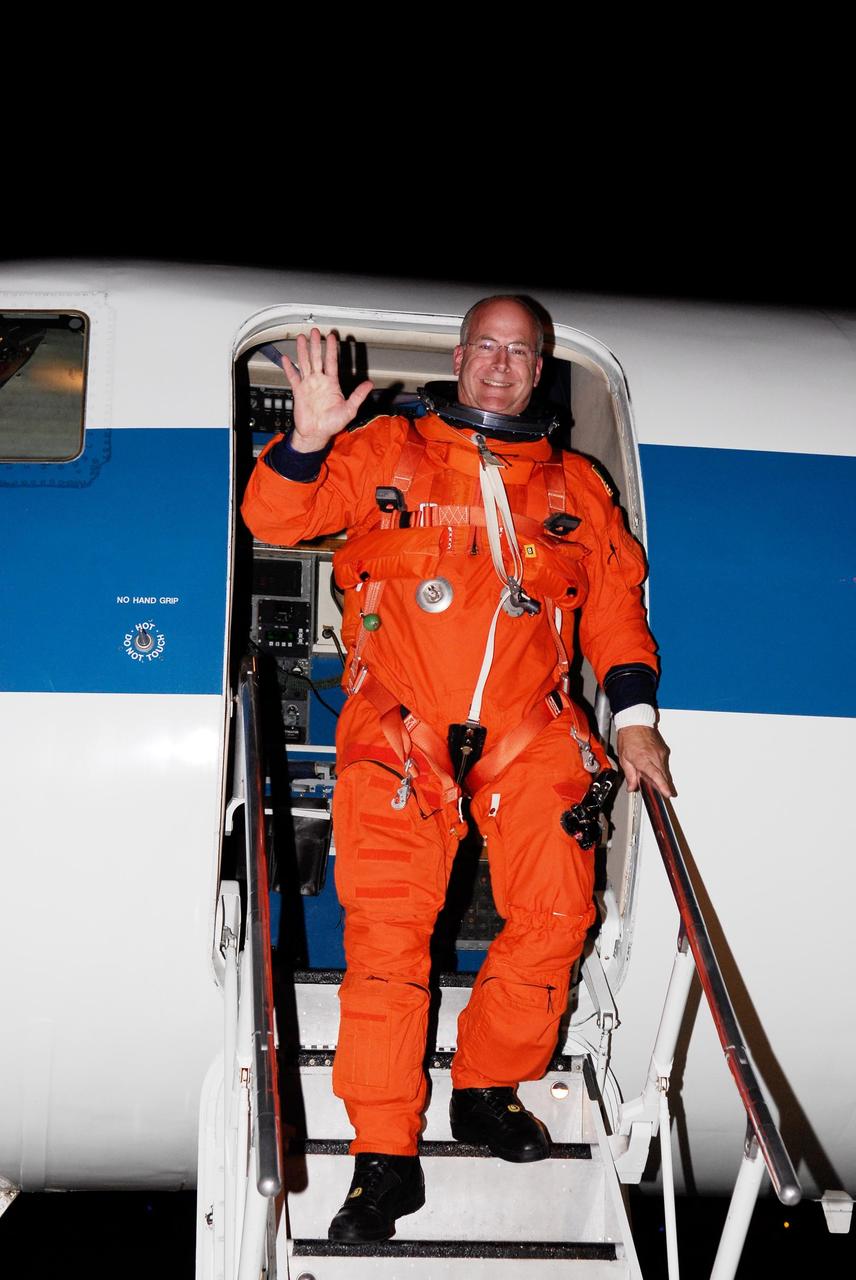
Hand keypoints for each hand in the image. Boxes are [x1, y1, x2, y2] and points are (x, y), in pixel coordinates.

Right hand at [280, 328, 373, 452]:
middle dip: (316, 344)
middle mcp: (319, 382)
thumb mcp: (349, 409)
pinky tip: (285, 359)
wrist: (316, 434)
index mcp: (331, 384)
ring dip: (303, 351)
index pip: (332, 362)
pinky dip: (289, 368)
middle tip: (315, 332)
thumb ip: (358, 395)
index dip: (332, 349)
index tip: (332, 337)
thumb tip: (369, 384)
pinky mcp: (298, 392)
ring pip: (305, 363)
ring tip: (301, 338)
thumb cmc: (332, 424)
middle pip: (317, 358)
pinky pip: (293, 377)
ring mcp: (308, 385)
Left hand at [616, 725, 674, 796]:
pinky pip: (663, 763)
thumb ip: (630, 775)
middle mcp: (654, 757)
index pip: (655, 775)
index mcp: (643, 760)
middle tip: (655, 790)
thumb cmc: (628, 738)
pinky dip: (658, 768)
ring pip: (664, 770)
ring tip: (647, 773)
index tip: (667, 793)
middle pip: (662, 776)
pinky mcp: (663, 751)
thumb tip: (632, 787)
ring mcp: (661, 753)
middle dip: (661, 785)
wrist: (635, 723)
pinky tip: (651, 766)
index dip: (662, 786)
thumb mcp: (624, 759)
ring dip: (658, 776)